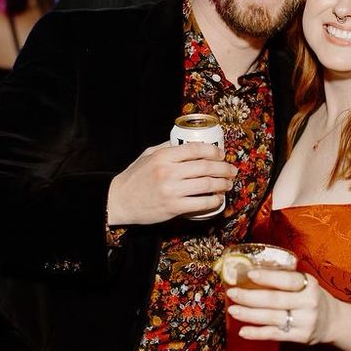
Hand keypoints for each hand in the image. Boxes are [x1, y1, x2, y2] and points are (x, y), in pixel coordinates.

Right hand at [106, 141, 235, 224]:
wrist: (119, 201)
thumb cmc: (134, 177)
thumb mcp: (148, 155)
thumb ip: (168, 147)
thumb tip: (190, 143)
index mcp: (163, 157)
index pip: (196, 149)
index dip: (213, 151)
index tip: (221, 155)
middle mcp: (169, 172)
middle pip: (205, 167)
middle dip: (224, 168)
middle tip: (232, 170)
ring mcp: (172, 191)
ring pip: (207, 185)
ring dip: (222, 184)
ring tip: (228, 183)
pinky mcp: (173, 208)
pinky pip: (201, 203)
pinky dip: (213, 200)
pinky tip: (218, 198)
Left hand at [226, 270, 335, 344]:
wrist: (333, 321)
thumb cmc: (311, 297)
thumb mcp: (305, 283)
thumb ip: (285, 279)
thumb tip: (249, 273)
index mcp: (309, 284)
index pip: (287, 280)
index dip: (267, 277)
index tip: (249, 274)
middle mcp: (309, 303)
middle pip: (274, 300)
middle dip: (249, 297)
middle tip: (232, 294)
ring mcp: (305, 321)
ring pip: (272, 318)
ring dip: (249, 315)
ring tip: (233, 310)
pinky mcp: (301, 337)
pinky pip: (275, 335)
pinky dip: (257, 333)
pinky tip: (243, 331)